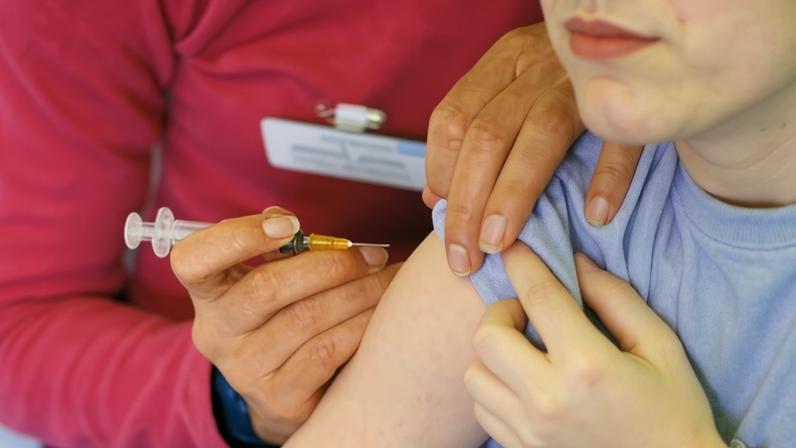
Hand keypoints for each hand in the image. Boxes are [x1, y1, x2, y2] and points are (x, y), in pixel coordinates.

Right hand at [170, 207, 395, 443]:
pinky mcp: (278, 398)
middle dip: (331, 265)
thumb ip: (276, 247)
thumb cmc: (281, 318)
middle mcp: (216, 333)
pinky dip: (360, 326)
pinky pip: (327, 351)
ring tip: (388, 280)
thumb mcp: (267, 280)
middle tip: (373, 256)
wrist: (283, 394)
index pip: (194, 260)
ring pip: (307, 318)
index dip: (238, 237)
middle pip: (268, 288)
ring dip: (358, 293)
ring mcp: (244, 369)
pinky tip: (380, 314)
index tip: (290, 225)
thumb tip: (285, 218)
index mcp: (208, 293)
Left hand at [424, 23, 642, 275]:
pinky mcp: (632, 92)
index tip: (443, 215)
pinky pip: (619, 135)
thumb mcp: (511, 89)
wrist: (637, 25)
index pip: (453, 118)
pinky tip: (595, 215)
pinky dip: (608, 176)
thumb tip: (435, 198)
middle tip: (464, 256)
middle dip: (468, 203)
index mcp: (503, 62)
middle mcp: (536, 66)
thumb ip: (472, 136)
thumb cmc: (559, 75)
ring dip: (514, 195)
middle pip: (488, 135)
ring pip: (539, 135)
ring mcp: (583, 79)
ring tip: (499, 244)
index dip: (440, 171)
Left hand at [464, 245, 724, 447]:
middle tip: (528, 313)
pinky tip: (522, 383)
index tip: (515, 246)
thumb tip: (575, 263)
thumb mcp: (661, 346)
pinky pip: (481, 408)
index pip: (539, 297)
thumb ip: (616, 299)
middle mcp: (548, 399)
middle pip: (488, 336)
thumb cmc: (673, 410)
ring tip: (523, 351)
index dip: (523, 262)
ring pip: (474, 373)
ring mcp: (529, 431)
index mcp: (588, 366)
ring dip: (493, 353)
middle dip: (502, 312)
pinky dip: (493, 387)